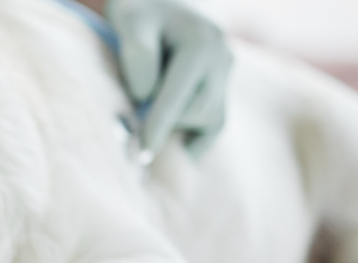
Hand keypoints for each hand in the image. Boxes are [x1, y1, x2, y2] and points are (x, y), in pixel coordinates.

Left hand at [107, 0, 232, 158]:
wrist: (165, 1)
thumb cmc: (141, 8)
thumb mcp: (130, 19)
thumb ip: (138, 55)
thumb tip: (147, 99)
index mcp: (201, 43)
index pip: (179, 94)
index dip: (159, 125)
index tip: (143, 151)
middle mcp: (222, 59)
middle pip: (198, 111)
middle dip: (166, 123)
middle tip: (131, 124)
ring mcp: (227, 73)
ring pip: (209, 119)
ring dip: (178, 127)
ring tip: (149, 121)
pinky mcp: (223, 86)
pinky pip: (215, 123)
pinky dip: (195, 139)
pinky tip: (174, 151)